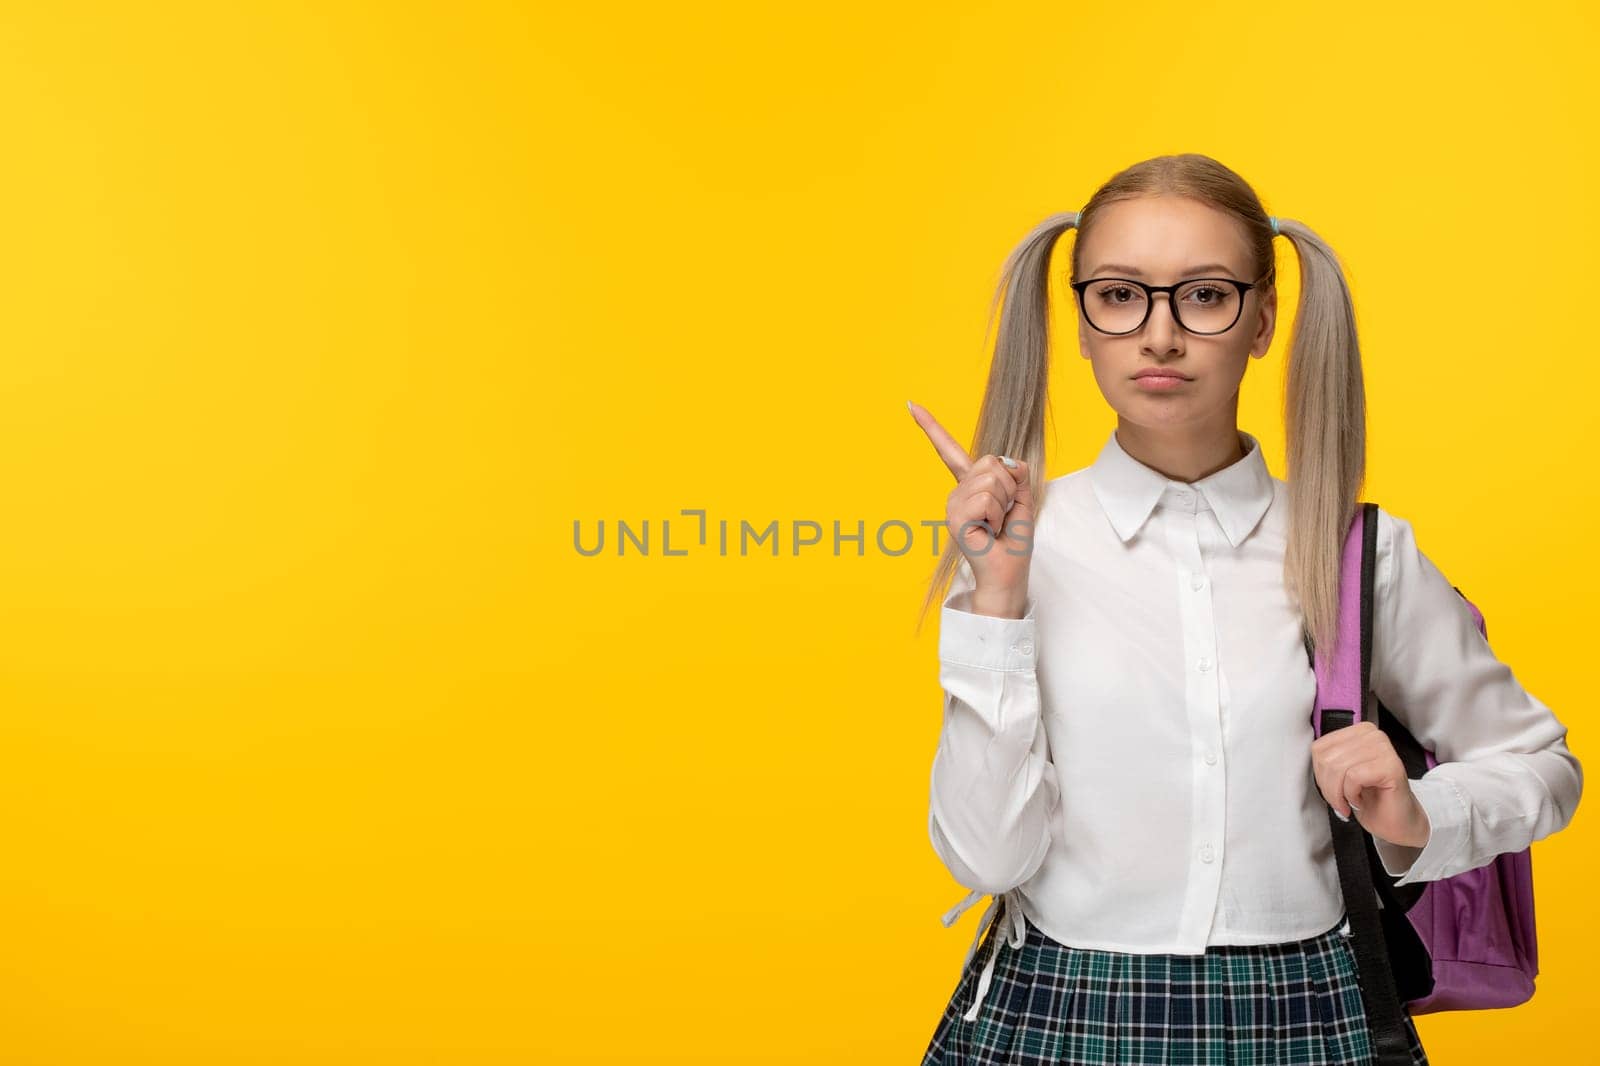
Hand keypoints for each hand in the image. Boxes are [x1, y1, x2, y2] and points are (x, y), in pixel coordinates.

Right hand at [907, 400, 1034, 609]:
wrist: (1007, 575)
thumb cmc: (1012, 542)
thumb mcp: (1022, 499)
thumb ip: (1017, 474)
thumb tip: (1005, 462)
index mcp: (969, 485)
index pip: (949, 450)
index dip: (931, 426)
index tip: (911, 404)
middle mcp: (956, 492)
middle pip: (991, 462)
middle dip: (1011, 487)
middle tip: (1005, 514)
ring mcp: (952, 505)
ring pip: (991, 479)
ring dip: (1006, 502)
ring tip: (997, 524)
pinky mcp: (954, 518)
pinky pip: (986, 498)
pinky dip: (998, 514)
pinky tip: (989, 530)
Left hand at [1310, 721, 1430, 848]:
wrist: (1396, 822)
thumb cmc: (1369, 798)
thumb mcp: (1341, 773)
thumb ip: (1328, 757)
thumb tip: (1308, 751)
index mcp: (1359, 731)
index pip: (1319, 748)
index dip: (1319, 774)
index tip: (1331, 789)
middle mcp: (1373, 734)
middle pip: (1327, 759)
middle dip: (1328, 787)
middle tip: (1340, 801)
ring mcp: (1384, 748)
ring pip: (1338, 768)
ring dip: (1339, 794)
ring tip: (1351, 802)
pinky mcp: (1391, 765)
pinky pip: (1354, 777)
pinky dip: (1352, 795)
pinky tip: (1361, 801)